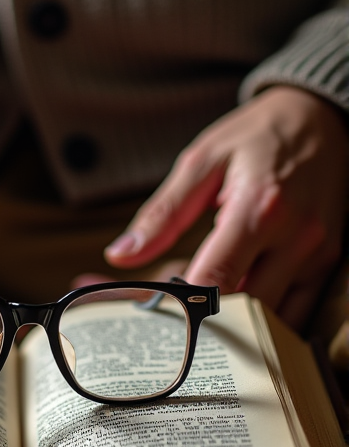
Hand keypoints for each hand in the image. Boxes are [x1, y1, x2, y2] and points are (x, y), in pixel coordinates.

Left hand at [104, 87, 348, 326]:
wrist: (324, 119)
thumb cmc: (258, 136)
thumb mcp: (202, 162)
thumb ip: (162, 214)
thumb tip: (121, 254)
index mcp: (259, 207)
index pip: (215, 280)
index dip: (180, 307)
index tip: (150, 316)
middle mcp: (296, 238)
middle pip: (242, 310)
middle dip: (201, 322)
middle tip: (166, 322)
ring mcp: (316, 256)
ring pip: (268, 322)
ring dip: (231, 327)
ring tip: (197, 315)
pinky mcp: (326, 266)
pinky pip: (293, 315)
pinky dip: (259, 323)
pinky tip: (231, 313)